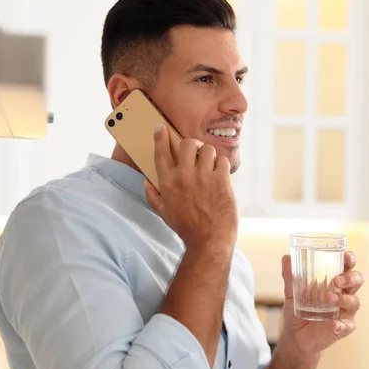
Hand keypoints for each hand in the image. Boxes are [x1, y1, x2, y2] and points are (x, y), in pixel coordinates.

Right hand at [143, 123, 238, 251]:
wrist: (210, 240)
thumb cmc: (187, 228)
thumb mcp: (165, 213)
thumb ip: (153, 196)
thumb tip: (146, 183)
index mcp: (167, 183)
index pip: (161, 153)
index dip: (160, 137)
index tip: (161, 128)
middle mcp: (184, 176)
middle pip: (187, 143)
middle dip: (192, 145)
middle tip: (196, 152)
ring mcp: (203, 177)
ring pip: (207, 149)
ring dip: (209, 155)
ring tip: (210, 166)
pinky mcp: (221, 180)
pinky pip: (223, 160)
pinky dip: (222, 165)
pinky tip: (220, 175)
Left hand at [278, 251, 363, 359]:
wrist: (295, 335)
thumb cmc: (298, 308)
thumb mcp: (292, 291)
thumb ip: (290, 276)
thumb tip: (286, 257)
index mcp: (335, 281)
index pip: (347, 266)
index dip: (350, 260)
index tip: (346, 255)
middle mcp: (344, 293)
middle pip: (357, 280)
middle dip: (350, 278)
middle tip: (336, 280)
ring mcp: (346, 311)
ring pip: (354, 301)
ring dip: (343, 299)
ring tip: (329, 298)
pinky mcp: (343, 328)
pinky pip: (347, 325)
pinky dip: (341, 324)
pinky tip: (334, 323)